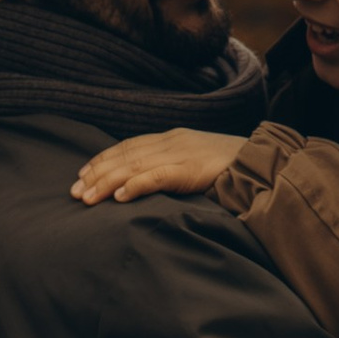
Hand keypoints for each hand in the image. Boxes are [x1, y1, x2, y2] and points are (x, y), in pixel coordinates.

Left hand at [69, 130, 239, 206]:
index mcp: (173, 139)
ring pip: (134, 165)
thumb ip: (174, 172)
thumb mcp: (197, 166)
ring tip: (87, 198)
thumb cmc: (233, 170)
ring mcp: (182, 154)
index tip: (82, 174)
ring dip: (107, 182)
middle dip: (97, 172)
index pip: (130, 146)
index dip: (104, 159)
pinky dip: (136, 185)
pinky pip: (157, 177)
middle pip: (125, 154)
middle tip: (74, 191)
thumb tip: (149, 186)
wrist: (264, 164)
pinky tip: (119, 197)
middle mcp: (172, 142)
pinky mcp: (191, 169)